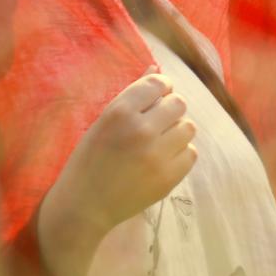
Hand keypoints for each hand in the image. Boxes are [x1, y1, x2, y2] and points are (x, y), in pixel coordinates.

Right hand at [39, 70, 197, 259]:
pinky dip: (180, 155)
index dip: (161, 88)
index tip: (156, 98)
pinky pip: (191, 153)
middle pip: (179, 103)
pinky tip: (163, 160)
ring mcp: (157, 155)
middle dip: (170, 109)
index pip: (158, 83)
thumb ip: (132, 95)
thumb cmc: (89, 159)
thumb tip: (157, 69)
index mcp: (120, 112)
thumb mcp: (103, 121)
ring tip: (160, 142)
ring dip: (177, 131)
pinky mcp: (168, 178)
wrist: (84, 206)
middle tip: (157, 123)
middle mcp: (141, 130)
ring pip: (188, 127)